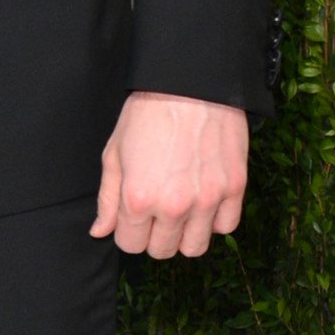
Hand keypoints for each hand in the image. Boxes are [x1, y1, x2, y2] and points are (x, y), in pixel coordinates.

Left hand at [92, 93, 248, 258]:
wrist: (190, 84)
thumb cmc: (147, 113)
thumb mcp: (114, 153)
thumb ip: (107, 198)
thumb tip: (100, 232)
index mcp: (138, 199)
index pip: (130, 245)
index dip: (129, 231)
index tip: (134, 214)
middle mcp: (174, 206)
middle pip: (163, 250)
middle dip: (155, 234)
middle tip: (157, 209)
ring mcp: (207, 199)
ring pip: (195, 247)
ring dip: (185, 233)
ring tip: (182, 208)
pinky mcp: (234, 188)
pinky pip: (226, 227)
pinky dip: (215, 219)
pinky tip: (204, 200)